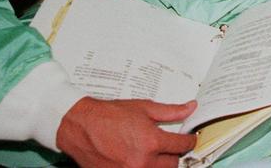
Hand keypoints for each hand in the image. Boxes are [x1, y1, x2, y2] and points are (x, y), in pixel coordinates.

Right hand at [56, 97, 196, 167]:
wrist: (80, 127)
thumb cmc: (109, 116)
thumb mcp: (144, 108)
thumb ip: (171, 111)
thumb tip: (190, 108)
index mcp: (151, 142)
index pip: (182, 145)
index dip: (189, 141)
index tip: (190, 139)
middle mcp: (142, 161)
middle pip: (172, 164)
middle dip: (174, 154)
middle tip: (170, 146)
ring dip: (160, 164)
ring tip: (154, 153)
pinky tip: (139, 159)